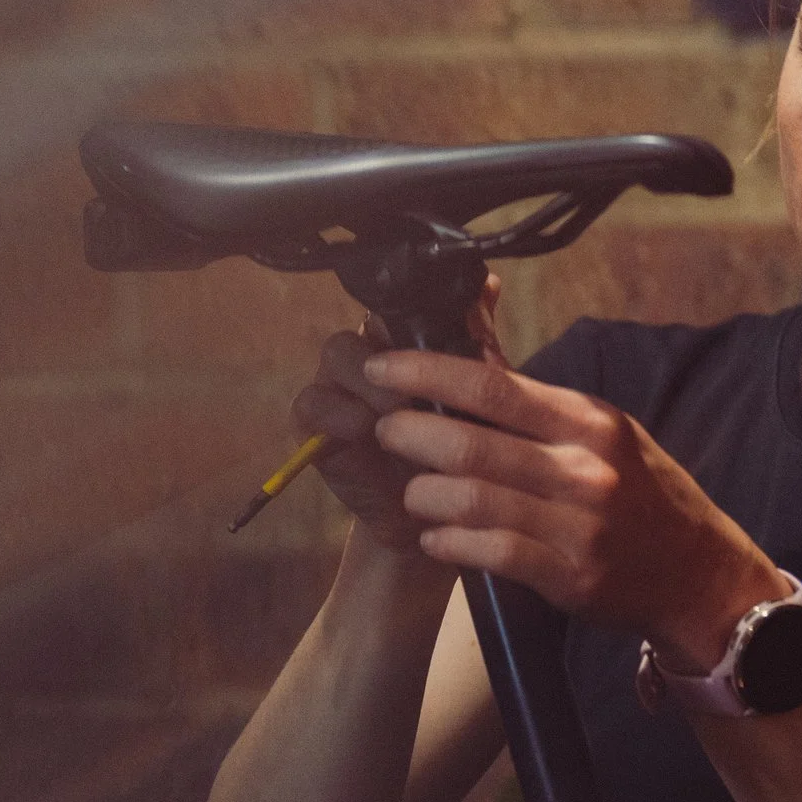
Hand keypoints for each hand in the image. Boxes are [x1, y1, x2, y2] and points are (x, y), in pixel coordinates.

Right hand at [290, 278, 506, 551]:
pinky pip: (312, 402)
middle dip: (394, 348)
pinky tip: (364, 427)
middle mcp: (371, 354)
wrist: (439, 518)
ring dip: (368, 378)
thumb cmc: (463, 451)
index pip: (402, 302)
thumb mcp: (485, 400)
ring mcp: (339, 385)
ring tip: (397, 409)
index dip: (415, 308)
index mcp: (410, 341)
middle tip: (422, 383)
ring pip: (337, 353)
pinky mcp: (315, 424)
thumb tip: (490, 283)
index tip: (442, 329)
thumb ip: (481, 345)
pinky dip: (337, 411)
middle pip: (366, 322)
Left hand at [361, 345, 782, 663]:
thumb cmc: (641, 493)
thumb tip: (470, 357)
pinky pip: (490, 552)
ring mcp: (577, 523)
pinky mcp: (570, 575)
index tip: (382, 366)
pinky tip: (434, 538)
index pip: (492, 385)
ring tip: (411, 492)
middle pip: (470, 442)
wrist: (699, 573)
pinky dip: (449, 543)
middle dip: (409, 433)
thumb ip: (536, 403)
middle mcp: (583, 467)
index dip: (426, 372)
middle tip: (385, 431)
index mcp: (586, 420)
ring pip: (470, 499)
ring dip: (422, 494)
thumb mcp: (602, 432)